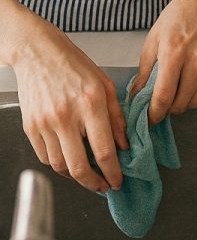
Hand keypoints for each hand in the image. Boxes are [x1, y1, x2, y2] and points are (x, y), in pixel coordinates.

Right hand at [13, 22, 127, 193]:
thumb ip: (116, 116)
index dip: (112, 171)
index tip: (117, 180)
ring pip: (60, 166)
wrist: (38, 53)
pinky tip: (69, 158)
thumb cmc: (74, 64)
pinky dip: (58, 164)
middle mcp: (66, 115)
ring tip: (87, 173)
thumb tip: (124, 145)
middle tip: (103, 186)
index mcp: (90, 103)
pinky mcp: (30, 127)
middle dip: (94, 183)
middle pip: (79, 166)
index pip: (103, 149)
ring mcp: (45, 123)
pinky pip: (45, 157)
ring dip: (76, 176)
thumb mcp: (105, 84)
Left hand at [132, 0, 196, 124]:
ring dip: (181, 104)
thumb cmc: (181, 13)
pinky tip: (188, 85)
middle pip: (179, 104)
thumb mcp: (155, 37)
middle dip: (167, 109)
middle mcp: (195, 62)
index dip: (154, 113)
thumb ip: (144, 69)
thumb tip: (136, 93)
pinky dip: (195, 96)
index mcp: (173, 52)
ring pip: (194, 102)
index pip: (163, 96)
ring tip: (174, 93)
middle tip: (160, 104)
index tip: (149, 117)